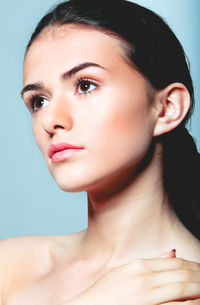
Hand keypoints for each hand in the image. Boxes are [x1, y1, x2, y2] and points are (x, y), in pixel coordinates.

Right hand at [63, 250, 199, 304]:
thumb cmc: (105, 295)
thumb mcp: (124, 274)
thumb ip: (149, 264)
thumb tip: (172, 253)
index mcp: (139, 266)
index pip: (175, 262)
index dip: (192, 265)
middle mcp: (145, 278)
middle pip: (182, 273)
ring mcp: (148, 296)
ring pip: (184, 287)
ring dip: (199, 287)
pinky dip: (190, 302)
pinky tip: (197, 300)